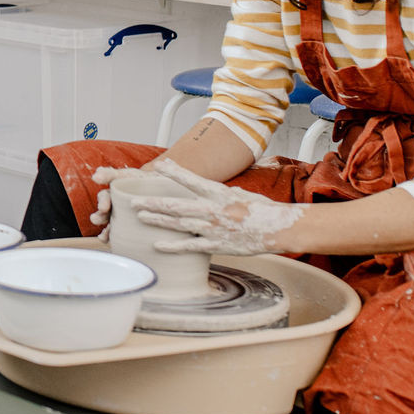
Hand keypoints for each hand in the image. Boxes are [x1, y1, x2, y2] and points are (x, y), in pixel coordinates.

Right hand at [88, 154, 186, 225]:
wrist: (170, 206)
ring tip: (97, 220)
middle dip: (101, 201)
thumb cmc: (165, 190)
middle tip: (102, 207)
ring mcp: (120, 212)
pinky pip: (112, 230)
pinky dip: (106, 234)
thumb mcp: (164, 178)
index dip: (105, 175)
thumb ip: (166, 169)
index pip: (113, 176)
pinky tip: (104, 237)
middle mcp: (120, 196)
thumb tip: (169, 161)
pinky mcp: (123, 226)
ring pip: (106, 213)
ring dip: (99, 217)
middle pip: (106, 196)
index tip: (97, 178)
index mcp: (127, 181)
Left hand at [126, 158, 307, 254]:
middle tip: (133, 200)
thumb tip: (197, 185)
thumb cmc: (260, 209)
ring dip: (158, 220)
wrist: (280, 229)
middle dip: (153, 202)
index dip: (174, 172)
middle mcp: (214, 210)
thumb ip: (215, 191)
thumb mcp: (237, 192)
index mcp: (219, 194)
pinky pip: (191, 246)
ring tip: (140, 216)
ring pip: (179, 225)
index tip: (157, 166)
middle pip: (177, 205)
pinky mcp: (218, 245)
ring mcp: (215, 229)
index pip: (192, 180)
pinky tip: (157, 245)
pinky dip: (173, 246)